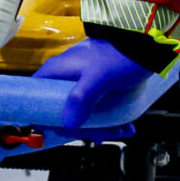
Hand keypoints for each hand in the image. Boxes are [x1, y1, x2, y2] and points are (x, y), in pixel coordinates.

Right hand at [35, 38, 152, 128]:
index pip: (35, 97)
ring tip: (122, 130)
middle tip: (103, 134)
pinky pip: (95, 111)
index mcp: (56, 71)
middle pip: (60, 113)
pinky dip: (109, 121)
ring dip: (101, 127)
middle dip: (84, 129)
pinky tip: (125, 126)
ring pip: (80, 115)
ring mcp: (79, 85)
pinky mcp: (94, 90)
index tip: (64, 131)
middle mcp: (63, 79)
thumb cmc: (119, 57)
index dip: (45, 118)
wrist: (144, 46)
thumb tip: (67, 124)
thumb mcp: (99, 77)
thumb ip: (82, 97)